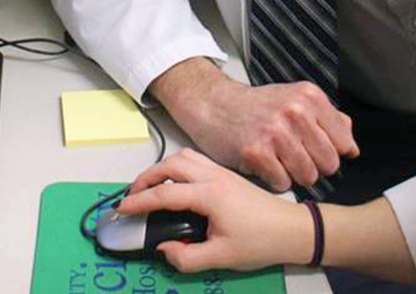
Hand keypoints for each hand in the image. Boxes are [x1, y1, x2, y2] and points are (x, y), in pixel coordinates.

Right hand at [116, 148, 311, 272]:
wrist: (292, 230)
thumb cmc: (261, 242)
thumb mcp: (221, 257)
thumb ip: (187, 257)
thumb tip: (165, 249)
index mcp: (210, 195)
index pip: (164, 194)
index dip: (139, 202)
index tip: (123, 210)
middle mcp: (213, 176)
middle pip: (169, 165)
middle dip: (145, 178)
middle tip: (132, 196)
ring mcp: (221, 172)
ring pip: (182, 157)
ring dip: (161, 168)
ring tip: (150, 187)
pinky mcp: (227, 174)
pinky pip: (195, 160)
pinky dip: (177, 167)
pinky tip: (175, 183)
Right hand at [148, 58, 358, 191]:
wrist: (213, 104)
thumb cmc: (256, 106)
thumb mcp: (295, 100)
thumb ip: (328, 119)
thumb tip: (352, 147)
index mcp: (310, 97)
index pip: (344, 143)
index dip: (332, 153)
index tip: (316, 150)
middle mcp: (296, 111)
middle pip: (328, 164)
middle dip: (314, 167)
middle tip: (294, 157)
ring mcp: (276, 132)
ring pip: (308, 176)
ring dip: (293, 175)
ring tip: (278, 160)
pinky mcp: (256, 151)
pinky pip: (282, 183)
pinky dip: (273, 180)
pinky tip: (263, 164)